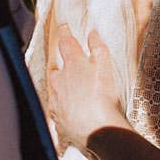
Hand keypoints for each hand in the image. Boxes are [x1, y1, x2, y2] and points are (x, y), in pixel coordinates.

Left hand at [44, 25, 128, 154]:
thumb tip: (92, 33)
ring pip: (54, 91)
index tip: (64, 27)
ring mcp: (56, 102)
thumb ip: (98, 49)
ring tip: (70, 91)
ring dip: (60, 88)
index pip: (66, 44)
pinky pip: (56, 111)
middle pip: (56, 70)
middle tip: (71, 67)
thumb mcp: (106, 68)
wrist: (97, 132)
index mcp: (73, 66)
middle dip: (62, 67)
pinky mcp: (58, 120)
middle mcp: (59, 82)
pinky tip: (69, 113)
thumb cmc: (103, 98)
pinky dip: (61, 109)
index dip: (65, 34)